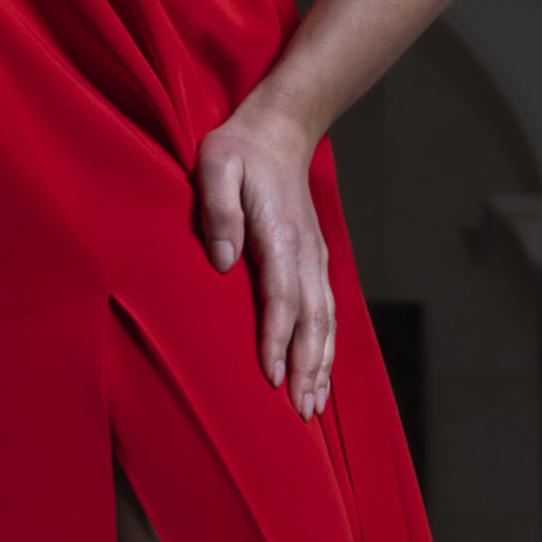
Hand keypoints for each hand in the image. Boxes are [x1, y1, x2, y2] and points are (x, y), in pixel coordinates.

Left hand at [194, 93, 332, 420]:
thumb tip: (222, 261)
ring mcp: (314, 258)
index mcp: (280, 234)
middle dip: (308, 367)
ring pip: (325, 321)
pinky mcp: (314, 261)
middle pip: (311, 319)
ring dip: (321, 365)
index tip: (272, 376)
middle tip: (300, 411)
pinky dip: (326, 347)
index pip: (281, 297)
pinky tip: (321, 375)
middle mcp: (305, 252)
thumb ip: (218, 208)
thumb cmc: (239, 150)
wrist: (279, 130)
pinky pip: (325, 312)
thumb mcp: (214, 164)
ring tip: (313, 408)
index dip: (277, 339)